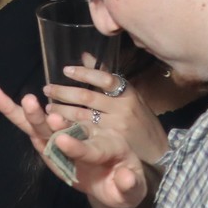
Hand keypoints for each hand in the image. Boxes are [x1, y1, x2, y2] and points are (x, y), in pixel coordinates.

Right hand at [0, 84, 150, 207]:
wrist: (114, 181)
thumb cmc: (125, 185)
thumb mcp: (133, 190)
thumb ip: (130, 185)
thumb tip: (127, 178)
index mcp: (109, 146)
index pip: (90, 148)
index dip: (77, 145)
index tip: (62, 140)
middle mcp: (85, 136)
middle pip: (65, 128)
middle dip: (52, 123)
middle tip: (42, 111)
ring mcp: (66, 137)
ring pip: (45, 126)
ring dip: (33, 115)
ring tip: (26, 101)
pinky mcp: (49, 141)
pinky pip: (29, 127)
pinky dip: (12, 111)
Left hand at [44, 67, 168, 166]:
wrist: (161, 153)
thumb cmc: (140, 120)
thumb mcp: (128, 96)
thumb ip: (106, 78)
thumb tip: (85, 55)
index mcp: (127, 93)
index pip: (105, 79)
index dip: (84, 73)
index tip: (65, 70)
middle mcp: (122, 108)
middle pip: (87, 97)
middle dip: (63, 92)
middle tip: (47, 89)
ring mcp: (115, 126)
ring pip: (82, 115)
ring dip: (61, 110)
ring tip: (48, 107)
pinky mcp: (109, 143)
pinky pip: (84, 132)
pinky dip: (68, 127)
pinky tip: (57, 124)